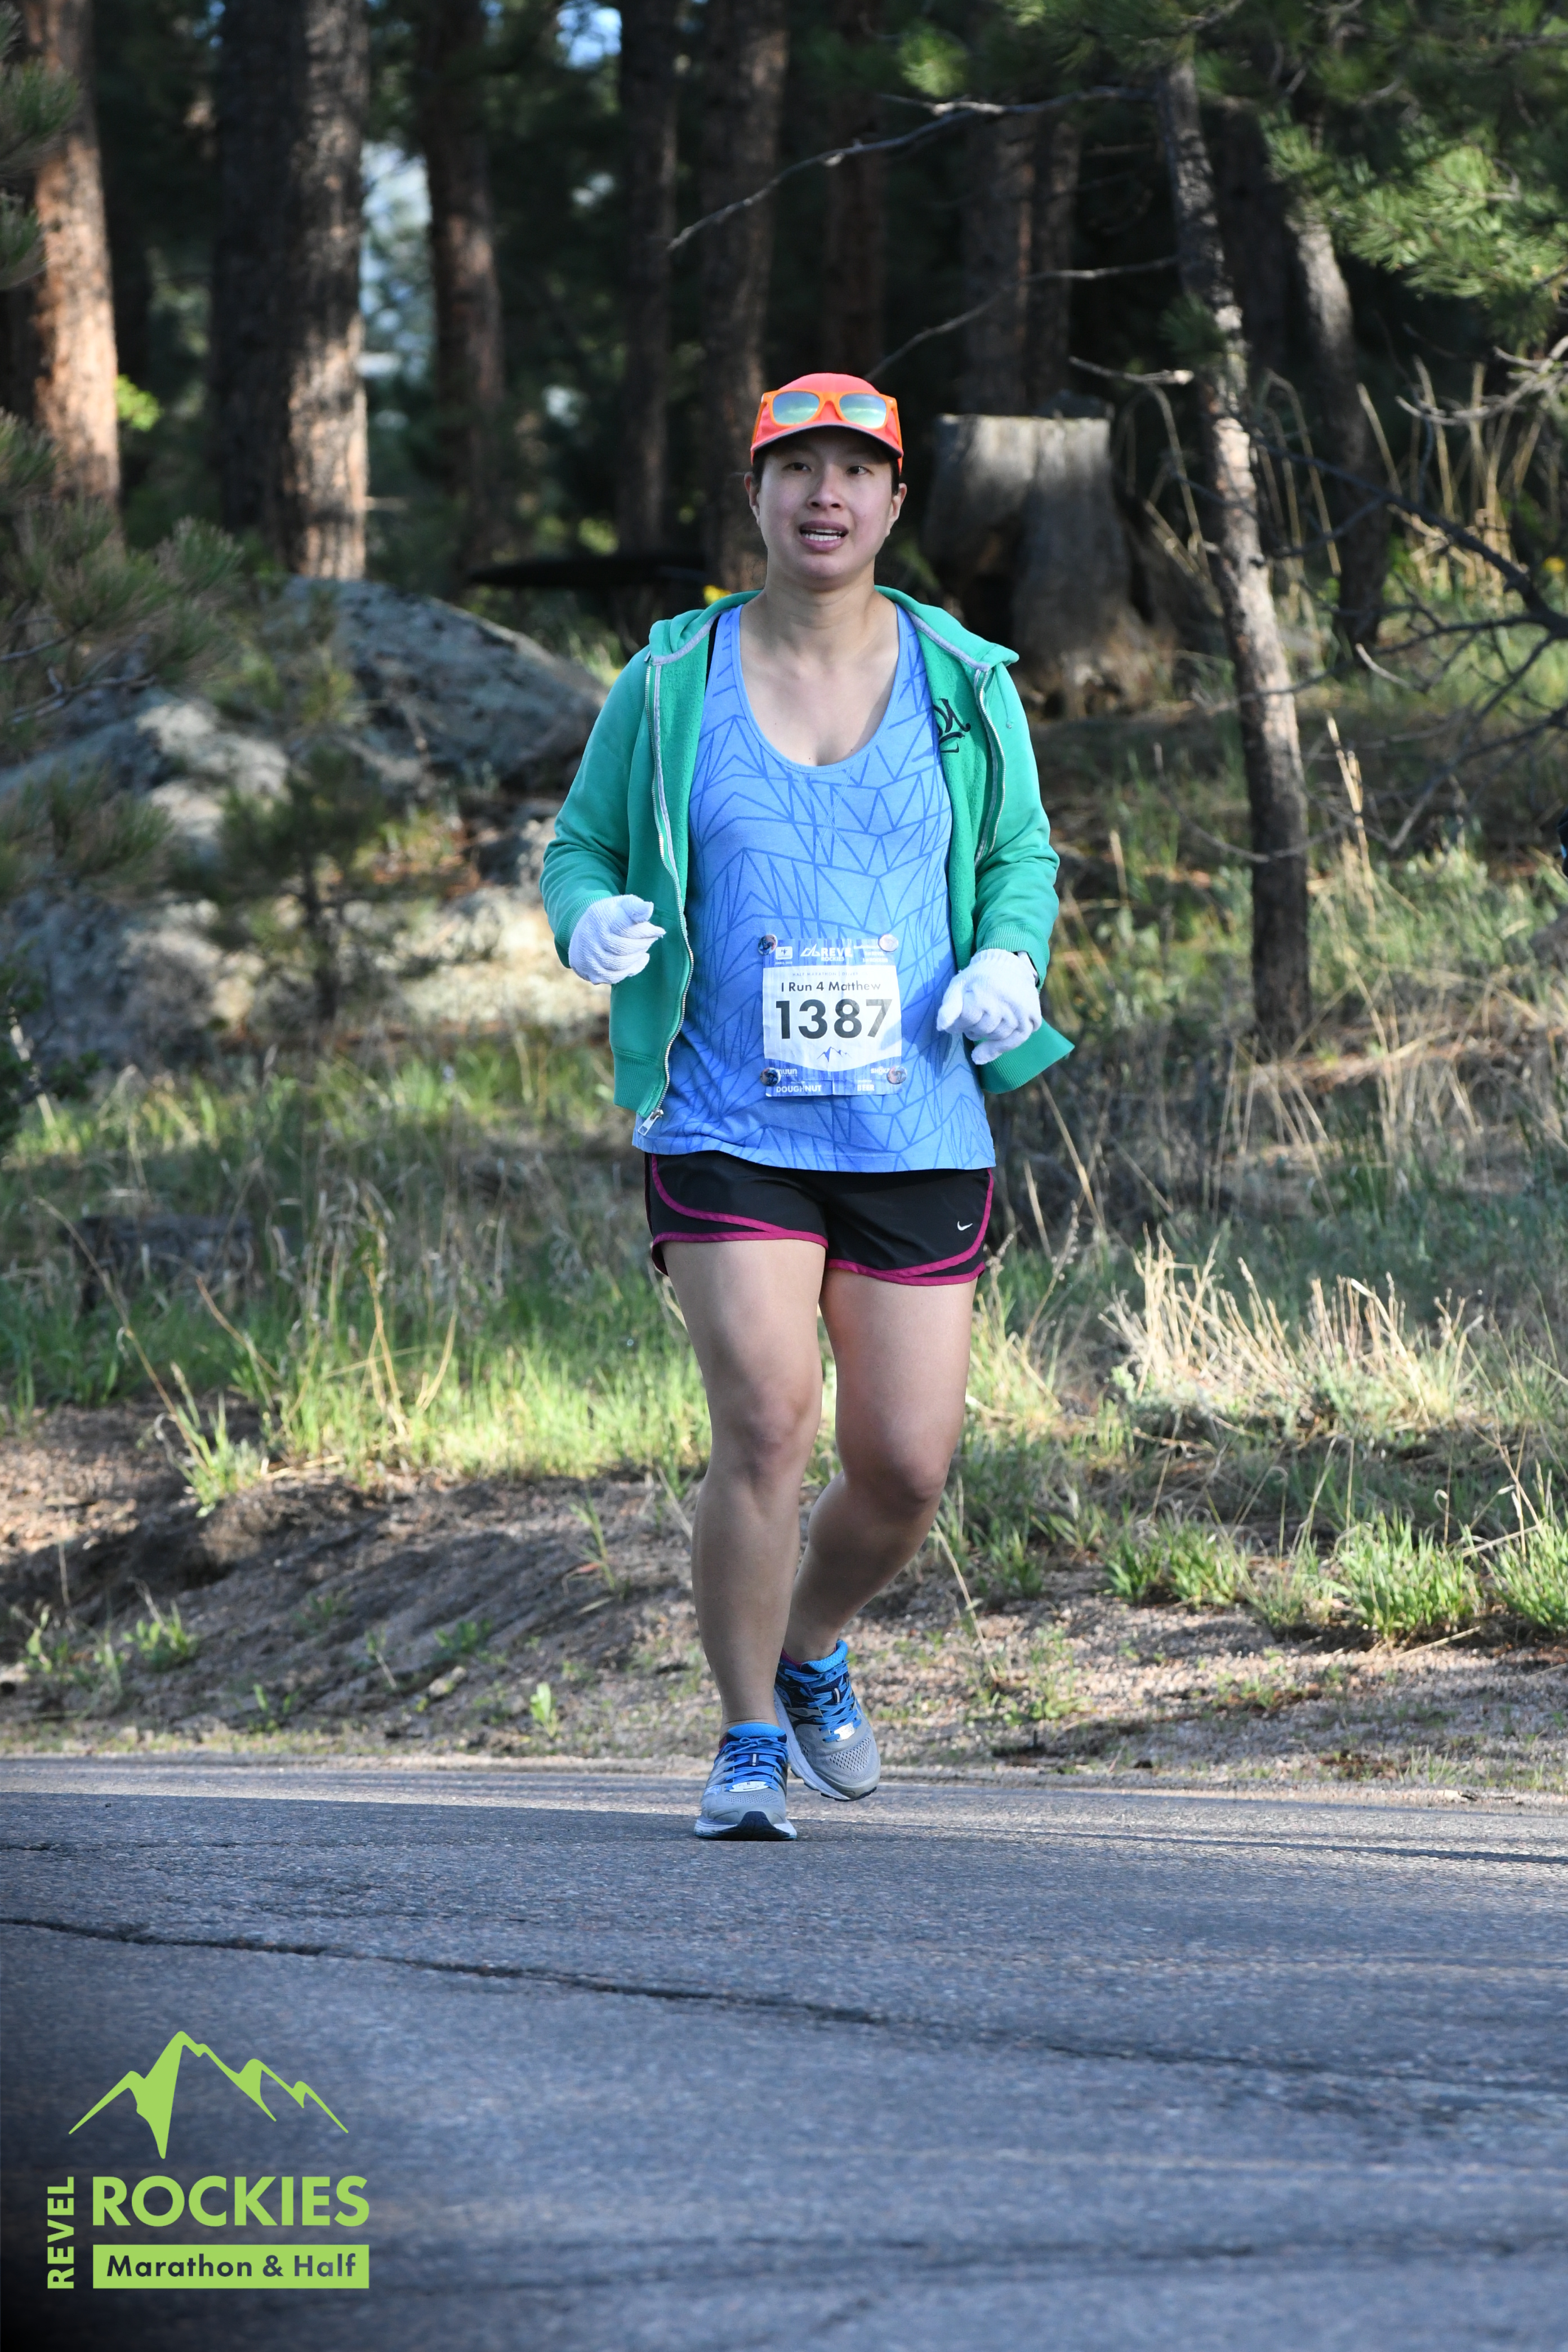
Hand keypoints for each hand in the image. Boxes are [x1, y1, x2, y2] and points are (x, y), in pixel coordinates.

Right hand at [568, 895, 665, 985]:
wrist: (585, 931)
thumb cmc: (611, 915)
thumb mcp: (622, 904)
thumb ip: (635, 907)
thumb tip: (649, 909)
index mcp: (599, 917)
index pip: (625, 928)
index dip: (646, 931)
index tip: (659, 931)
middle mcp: (590, 937)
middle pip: (624, 948)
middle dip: (643, 944)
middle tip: (650, 938)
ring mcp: (589, 957)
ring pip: (620, 964)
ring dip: (636, 957)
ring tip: (642, 948)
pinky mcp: (590, 971)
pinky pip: (614, 976)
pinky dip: (629, 970)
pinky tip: (636, 960)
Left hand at [935, 950, 1040, 1065]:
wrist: (1008, 966)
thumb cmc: (979, 979)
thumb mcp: (959, 986)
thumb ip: (948, 1007)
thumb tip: (942, 1028)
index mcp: (984, 993)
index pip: (965, 1021)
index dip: (957, 1024)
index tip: (956, 1021)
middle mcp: (1005, 1002)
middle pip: (982, 1030)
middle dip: (972, 1030)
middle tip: (971, 1021)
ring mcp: (1021, 1011)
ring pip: (998, 1037)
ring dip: (986, 1037)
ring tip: (982, 1026)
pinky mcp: (1033, 1016)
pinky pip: (1017, 1040)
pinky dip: (1002, 1047)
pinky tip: (989, 1049)